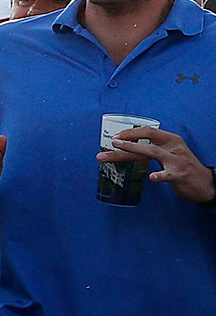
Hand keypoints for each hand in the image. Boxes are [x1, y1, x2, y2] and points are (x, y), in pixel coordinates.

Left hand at [101, 127, 215, 203]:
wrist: (205, 184)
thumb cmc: (184, 168)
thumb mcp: (170, 154)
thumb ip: (153, 150)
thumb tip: (128, 149)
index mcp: (171, 140)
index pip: (148, 131)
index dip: (131, 133)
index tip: (116, 137)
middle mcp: (173, 147)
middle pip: (146, 140)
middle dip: (126, 142)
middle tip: (110, 144)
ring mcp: (176, 160)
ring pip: (152, 152)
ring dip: (132, 150)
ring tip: (118, 150)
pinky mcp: (180, 174)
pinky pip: (167, 174)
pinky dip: (159, 175)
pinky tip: (151, 177)